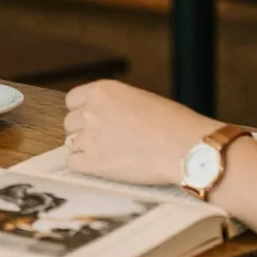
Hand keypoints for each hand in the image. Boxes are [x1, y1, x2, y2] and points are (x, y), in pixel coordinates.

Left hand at [64, 80, 218, 185]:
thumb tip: (104, 115)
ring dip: (87, 149)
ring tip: (112, 154)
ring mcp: (90, 137)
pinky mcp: (93, 162)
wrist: (186, 148)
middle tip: (106, 139)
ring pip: (72, 143)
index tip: (93, 120)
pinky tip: (103, 166)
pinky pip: (72, 163)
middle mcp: (92, 111)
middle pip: (70, 122)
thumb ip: (115, 104)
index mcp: (103, 90)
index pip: (73, 100)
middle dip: (84, 130)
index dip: (83, 111)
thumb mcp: (139, 98)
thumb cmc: (173, 124)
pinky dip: (84, 166)